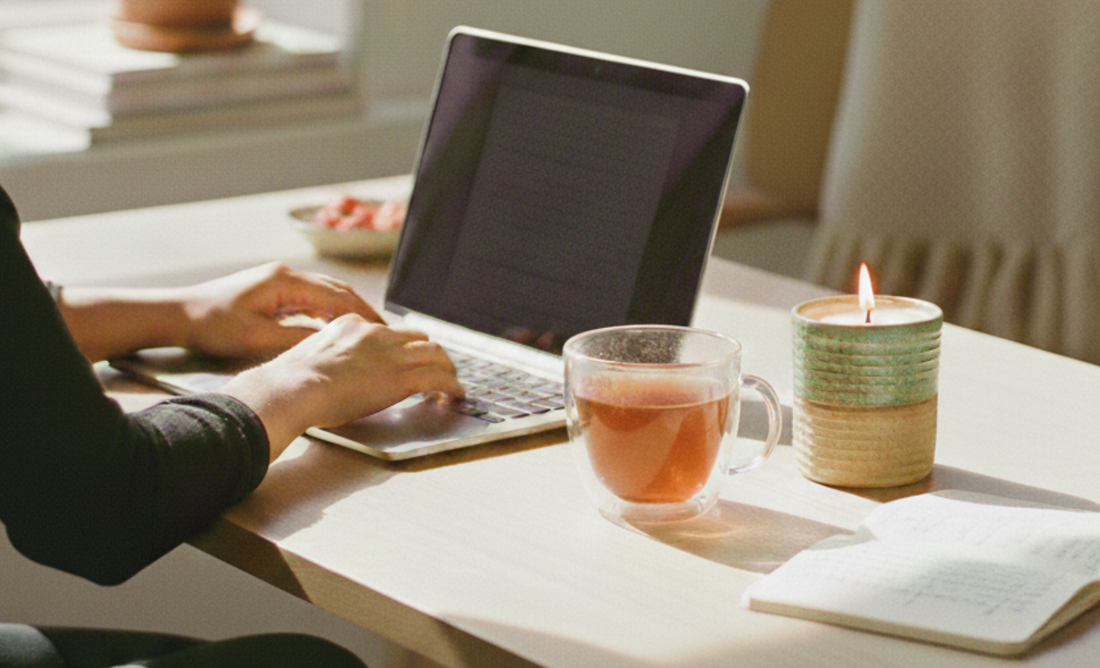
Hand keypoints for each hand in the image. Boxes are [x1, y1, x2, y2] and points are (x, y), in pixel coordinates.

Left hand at [180, 262, 382, 357]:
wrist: (180, 314)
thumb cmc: (212, 324)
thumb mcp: (257, 337)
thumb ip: (297, 338)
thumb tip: (331, 342)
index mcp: (285, 281)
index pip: (337, 296)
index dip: (363, 314)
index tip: (383, 329)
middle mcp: (286, 275)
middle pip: (337, 289)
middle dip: (363, 310)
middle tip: (385, 330)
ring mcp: (280, 280)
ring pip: (326, 292)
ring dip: (348, 310)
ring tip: (368, 330)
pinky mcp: (274, 289)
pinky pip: (311, 298)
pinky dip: (329, 311)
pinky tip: (337, 327)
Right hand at [222, 315, 464, 460]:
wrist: (294, 388)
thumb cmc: (289, 382)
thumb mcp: (305, 357)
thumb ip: (322, 358)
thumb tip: (319, 374)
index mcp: (350, 325)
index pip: (387, 330)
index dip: (401, 345)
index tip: (404, 357)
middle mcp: (375, 334)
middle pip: (417, 337)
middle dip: (430, 353)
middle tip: (437, 368)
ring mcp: (391, 354)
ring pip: (435, 354)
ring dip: (447, 369)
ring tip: (452, 383)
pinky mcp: (402, 377)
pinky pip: (439, 378)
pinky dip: (452, 387)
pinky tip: (456, 396)